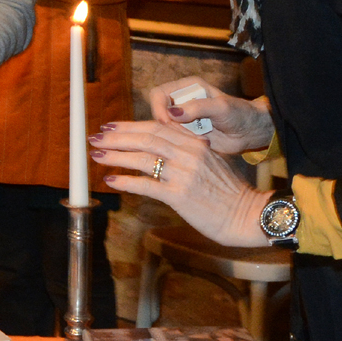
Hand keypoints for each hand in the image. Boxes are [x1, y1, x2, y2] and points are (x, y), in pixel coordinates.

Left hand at [92, 119, 272, 246]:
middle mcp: (189, 154)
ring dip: (116, 156)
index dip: (130, 125)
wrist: (245, 215)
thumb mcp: (211, 161)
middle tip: (96, 137)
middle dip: (117, 137)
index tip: (111, 126)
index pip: (157, 128)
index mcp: (196, 143)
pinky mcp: (179, 196)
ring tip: (97, 154)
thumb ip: (188, 150)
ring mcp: (184, 174)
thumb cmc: (228, 192)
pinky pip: (146, 185)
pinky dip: (126, 181)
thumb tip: (160, 146)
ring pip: (142, 159)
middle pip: (146, 139)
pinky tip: (110, 180)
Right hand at [145, 77, 274, 155]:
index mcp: (187, 87)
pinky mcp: (185, 133)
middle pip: (157, 111)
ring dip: (172, 135)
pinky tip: (195, 144)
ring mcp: (182, 118)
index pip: (159, 94)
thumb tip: (172, 112)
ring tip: (193, 139)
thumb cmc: (239, 114)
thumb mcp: (221, 107)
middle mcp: (181, 101)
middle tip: (181, 134)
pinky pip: (171, 138)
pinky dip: (178, 142)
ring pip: (161, 127)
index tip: (167, 121)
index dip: (159, 107)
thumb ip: (197, 107)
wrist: (249, 131)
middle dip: (165, 124)